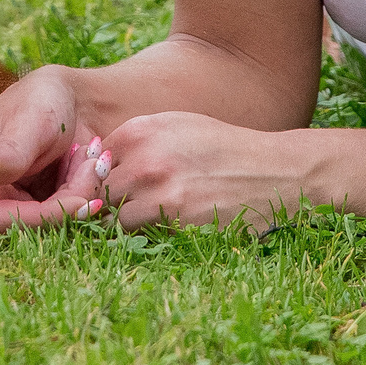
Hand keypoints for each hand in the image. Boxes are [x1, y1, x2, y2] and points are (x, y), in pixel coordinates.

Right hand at [0, 66, 106, 229]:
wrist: (66, 96)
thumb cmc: (43, 98)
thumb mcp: (30, 120)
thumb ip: (9, 151)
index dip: (40, 218)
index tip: (81, 203)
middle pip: (25, 223)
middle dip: (67, 200)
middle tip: (95, 165)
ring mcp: (6, 202)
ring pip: (46, 221)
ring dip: (78, 193)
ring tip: (92, 157)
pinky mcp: (30, 205)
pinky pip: (58, 214)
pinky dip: (79, 193)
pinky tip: (87, 165)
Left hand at [95, 112, 314, 232]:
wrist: (273, 173)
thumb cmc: (222, 150)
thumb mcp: (178, 127)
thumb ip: (136, 141)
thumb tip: (95, 163)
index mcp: (140, 130)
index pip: (92, 163)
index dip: (98, 178)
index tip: (109, 187)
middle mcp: (145, 159)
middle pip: (97, 193)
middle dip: (105, 203)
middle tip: (120, 210)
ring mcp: (159, 194)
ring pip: (112, 219)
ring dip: (122, 224)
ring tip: (142, 221)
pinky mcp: (175, 224)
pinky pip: (139, 237)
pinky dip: (144, 237)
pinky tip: (163, 229)